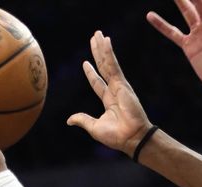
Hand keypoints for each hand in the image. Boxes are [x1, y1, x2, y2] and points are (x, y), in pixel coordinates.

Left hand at [67, 33, 153, 154]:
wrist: (132, 138)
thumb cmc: (117, 136)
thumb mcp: (94, 128)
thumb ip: (82, 120)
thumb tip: (69, 120)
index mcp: (108, 101)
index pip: (98, 83)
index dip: (91, 73)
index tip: (85, 63)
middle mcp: (114, 91)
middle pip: (103, 67)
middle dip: (98, 53)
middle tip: (94, 39)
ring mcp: (119, 86)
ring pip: (108, 63)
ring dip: (102, 47)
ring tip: (98, 34)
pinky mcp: (123, 84)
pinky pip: (113, 65)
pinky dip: (109, 53)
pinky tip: (106, 41)